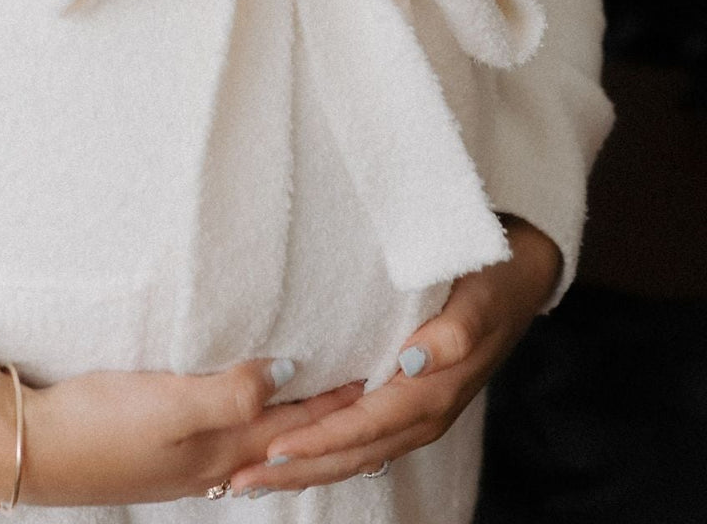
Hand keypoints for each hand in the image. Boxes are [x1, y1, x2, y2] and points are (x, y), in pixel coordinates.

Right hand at [0, 348, 367, 506]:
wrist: (34, 450)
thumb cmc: (100, 423)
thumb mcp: (171, 403)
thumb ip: (233, 391)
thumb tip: (289, 370)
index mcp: (221, 446)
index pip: (294, 419)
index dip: (335, 398)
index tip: (375, 372)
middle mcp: (211, 460)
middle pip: (282, 437)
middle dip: (321, 416)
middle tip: (356, 389)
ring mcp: (184, 462)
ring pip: (255, 442)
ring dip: (286, 422)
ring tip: (308, 402)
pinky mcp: (158, 452)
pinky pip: (224, 440)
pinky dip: (249, 427)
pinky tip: (239, 419)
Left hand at [225, 214, 562, 496]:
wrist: (519, 277)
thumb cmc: (491, 281)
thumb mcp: (477, 299)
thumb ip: (452, 334)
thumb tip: (412, 362)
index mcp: (431, 394)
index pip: (362, 427)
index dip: (318, 442)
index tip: (272, 450)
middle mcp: (420, 414)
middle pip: (349, 454)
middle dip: (296, 470)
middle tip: (239, 480)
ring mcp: (412, 413)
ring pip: (351, 454)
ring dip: (302, 469)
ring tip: (249, 478)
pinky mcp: (404, 402)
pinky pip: (358, 438)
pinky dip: (322, 452)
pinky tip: (288, 454)